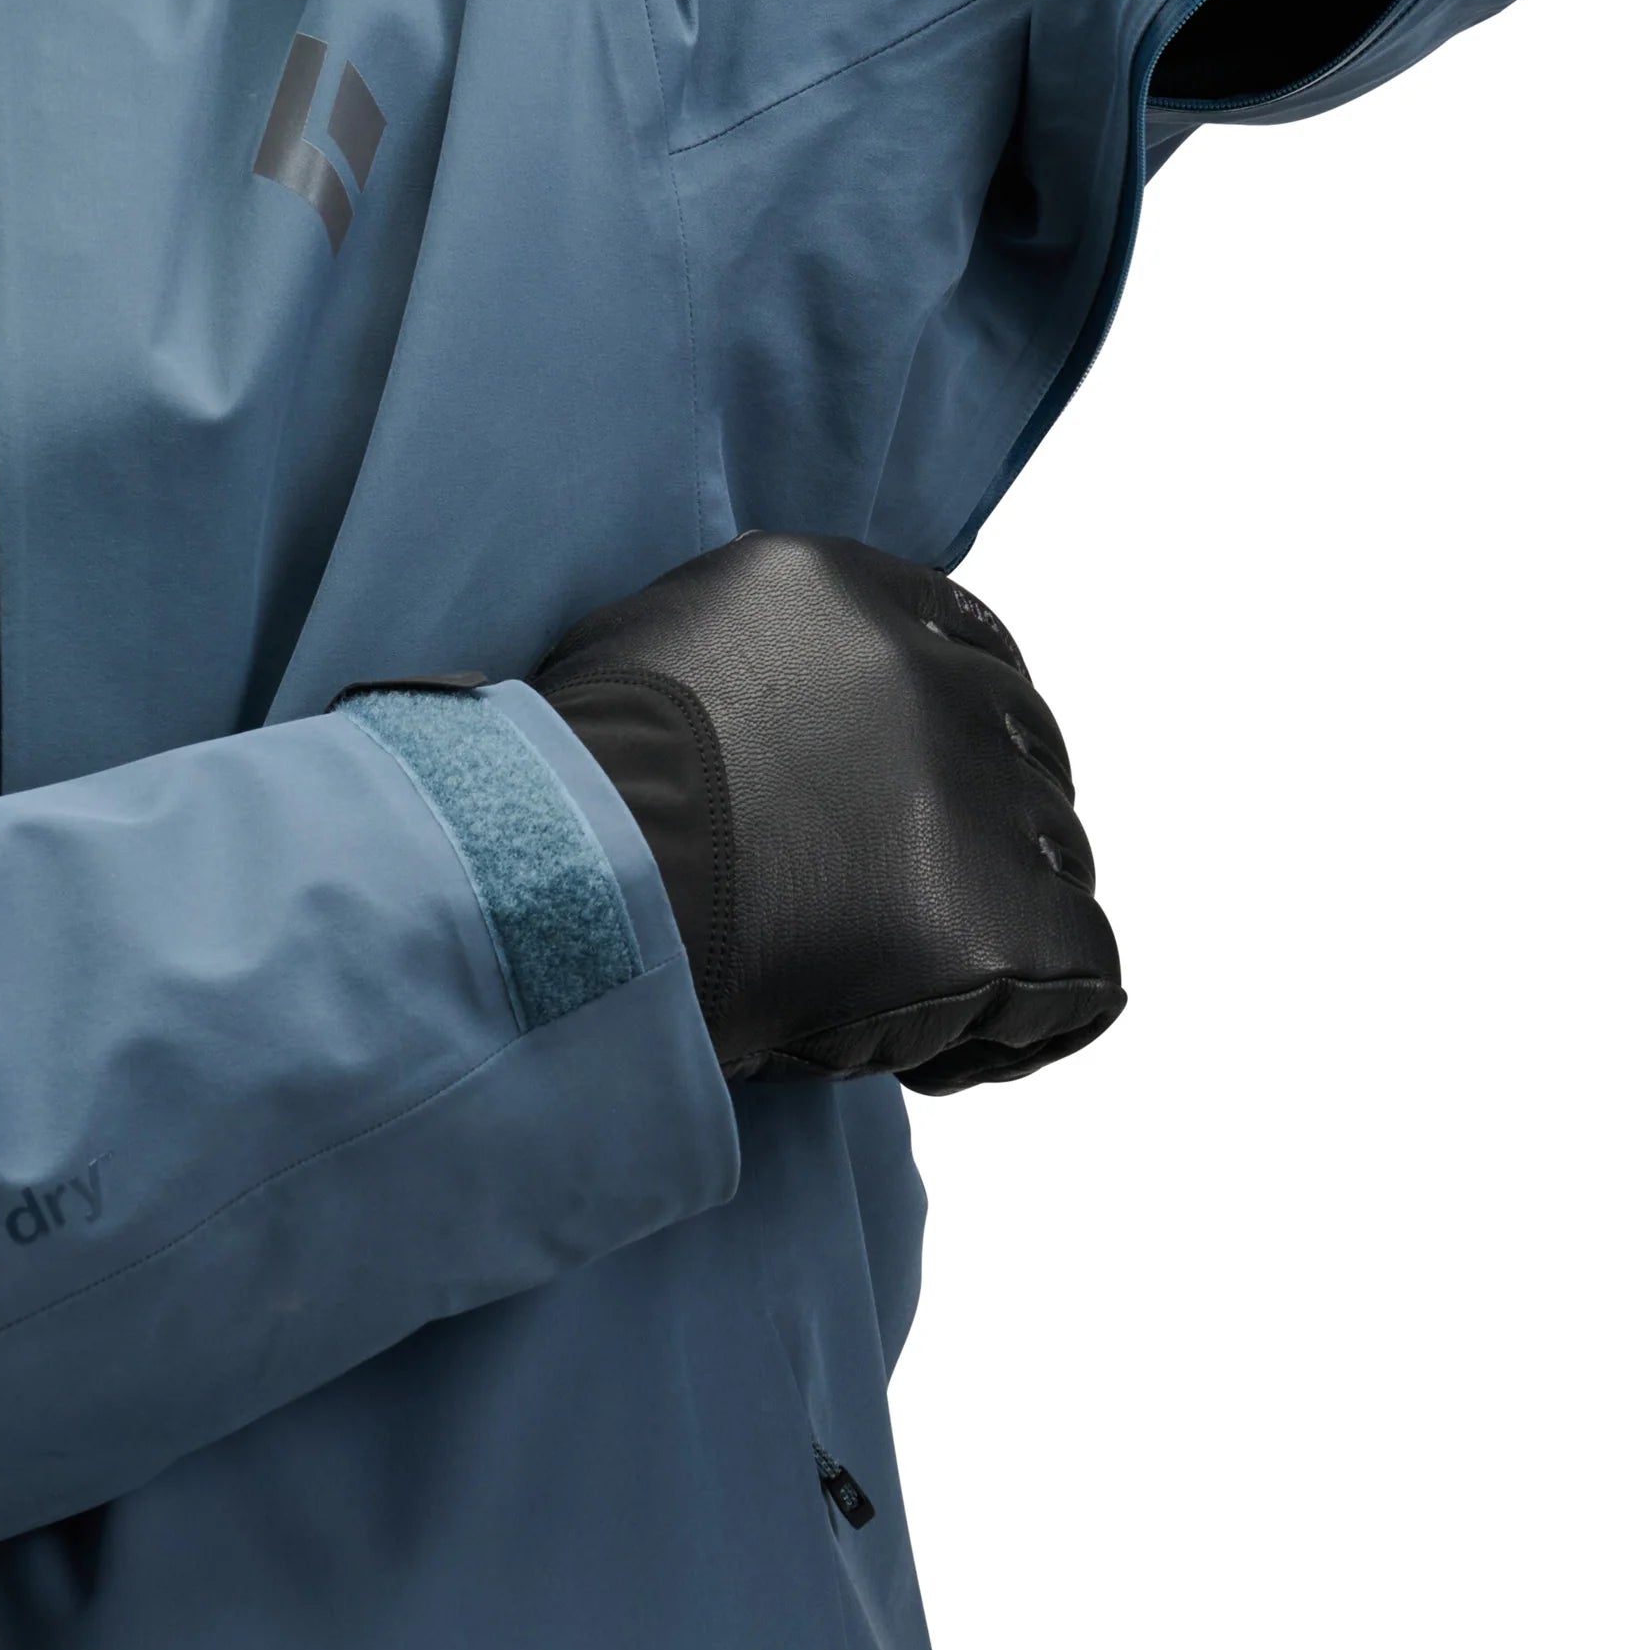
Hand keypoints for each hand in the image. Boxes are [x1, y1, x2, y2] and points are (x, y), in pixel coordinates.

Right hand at [531, 533, 1122, 1093]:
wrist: (572, 896)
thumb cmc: (569, 795)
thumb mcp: (658, 650)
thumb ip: (750, 653)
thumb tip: (775, 695)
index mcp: (851, 593)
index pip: (970, 641)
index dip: (962, 723)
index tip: (926, 793)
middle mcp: (935, 676)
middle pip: (1026, 750)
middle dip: (987, 828)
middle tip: (903, 910)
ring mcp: (979, 796)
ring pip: (1057, 863)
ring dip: (995, 925)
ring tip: (892, 993)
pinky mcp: (1004, 922)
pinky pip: (1079, 980)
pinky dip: (1020, 1026)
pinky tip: (928, 1055)